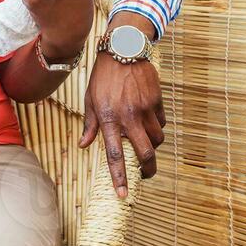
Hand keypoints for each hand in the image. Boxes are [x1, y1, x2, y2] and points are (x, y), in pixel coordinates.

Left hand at [81, 15, 164, 197]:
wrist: (124, 50)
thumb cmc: (103, 77)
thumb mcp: (90, 100)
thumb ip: (90, 125)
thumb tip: (84, 145)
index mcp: (109, 119)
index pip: (115, 156)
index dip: (120, 178)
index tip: (123, 195)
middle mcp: (129, 117)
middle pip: (145, 153)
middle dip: (148, 169)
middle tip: (145, 174)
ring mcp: (145, 109)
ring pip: (157, 139)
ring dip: (152, 145)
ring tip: (143, 140)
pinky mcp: (157, 101)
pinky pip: (161, 122)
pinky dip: (156, 126)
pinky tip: (147, 119)